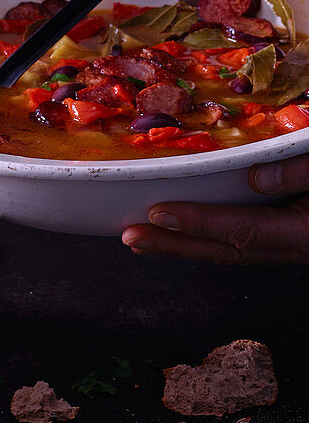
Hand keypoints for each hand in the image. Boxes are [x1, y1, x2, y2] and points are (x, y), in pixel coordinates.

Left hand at [121, 155, 308, 263]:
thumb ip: (300, 171)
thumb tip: (256, 178)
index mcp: (305, 231)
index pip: (244, 229)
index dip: (199, 223)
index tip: (159, 213)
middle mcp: (296, 247)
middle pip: (228, 250)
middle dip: (176, 245)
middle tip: (131, 236)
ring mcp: (291, 247)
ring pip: (232, 251)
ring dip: (185, 247)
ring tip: (142, 241)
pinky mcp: (288, 238)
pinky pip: (242, 242)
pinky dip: (207, 239)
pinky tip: (180, 233)